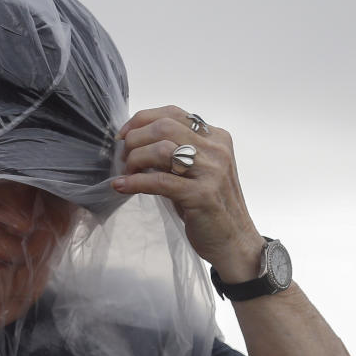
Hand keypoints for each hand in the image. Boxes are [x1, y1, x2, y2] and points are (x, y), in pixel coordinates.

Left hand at [112, 105, 264, 280]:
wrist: (235, 241)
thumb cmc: (209, 206)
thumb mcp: (196, 170)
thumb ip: (176, 151)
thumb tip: (134, 140)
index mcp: (216, 138)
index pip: (172, 113)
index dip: (141, 120)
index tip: (123, 135)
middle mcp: (216, 150)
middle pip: (163, 126)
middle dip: (134, 139)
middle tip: (123, 157)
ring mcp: (211, 172)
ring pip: (161, 149)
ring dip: (134, 159)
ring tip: (126, 173)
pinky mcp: (202, 195)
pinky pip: (159, 181)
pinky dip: (134, 182)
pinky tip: (121, 186)